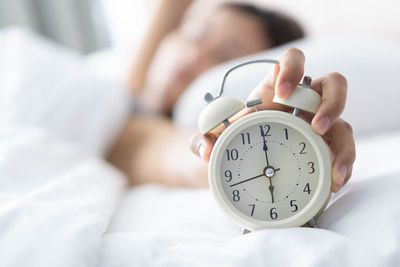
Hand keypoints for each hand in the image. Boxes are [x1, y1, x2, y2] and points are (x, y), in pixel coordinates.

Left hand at [190, 48, 355, 192]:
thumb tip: (204, 149)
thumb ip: (204, 141)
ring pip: (343, 123)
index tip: (282, 92)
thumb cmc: (231, 142)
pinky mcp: (326, 148)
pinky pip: (342, 151)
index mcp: (275, 89)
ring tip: (333, 169)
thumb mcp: (215, 140)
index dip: (292, 68)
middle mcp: (303, 103)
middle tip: (316, 126)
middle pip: (333, 85)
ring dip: (343, 144)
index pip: (292, 61)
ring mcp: (318, 125)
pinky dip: (343, 166)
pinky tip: (335, 182)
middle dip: (331, 103)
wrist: (239, 166)